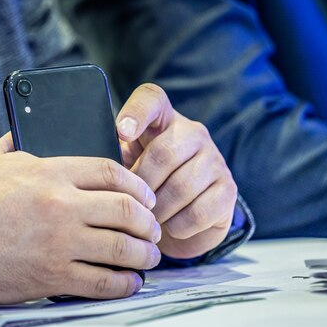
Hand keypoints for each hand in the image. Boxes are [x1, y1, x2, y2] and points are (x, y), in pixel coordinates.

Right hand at [0, 133, 161, 303]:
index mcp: (51, 172)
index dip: (138, 184)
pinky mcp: (53, 275)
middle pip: (126, 209)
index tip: (147, 195)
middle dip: (149, 220)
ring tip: (150, 255)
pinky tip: (131, 281)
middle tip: (154, 227)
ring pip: (122, 247)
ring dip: (144, 253)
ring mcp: (60, 242)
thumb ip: (21, 140)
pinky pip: (102, 282)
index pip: (112, 172)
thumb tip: (36, 125)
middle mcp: (62, 206)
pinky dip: (124, 283)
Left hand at [116, 84, 236, 258]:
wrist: (180, 223)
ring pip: (181, 187)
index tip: (122, 131)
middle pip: (164, 153)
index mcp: (162, 120)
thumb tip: (99, 169)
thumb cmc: (146, 189)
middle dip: (142, 186)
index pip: (151, 99)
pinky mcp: (228, 190)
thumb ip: (113, 160)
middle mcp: (194, 132)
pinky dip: (177, 227)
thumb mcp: (126, 168)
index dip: (136, 112)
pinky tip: (170, 226)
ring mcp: (215, 160)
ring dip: (158, 211)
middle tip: (130, 205)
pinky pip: (198, 212)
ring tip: (147, 221)